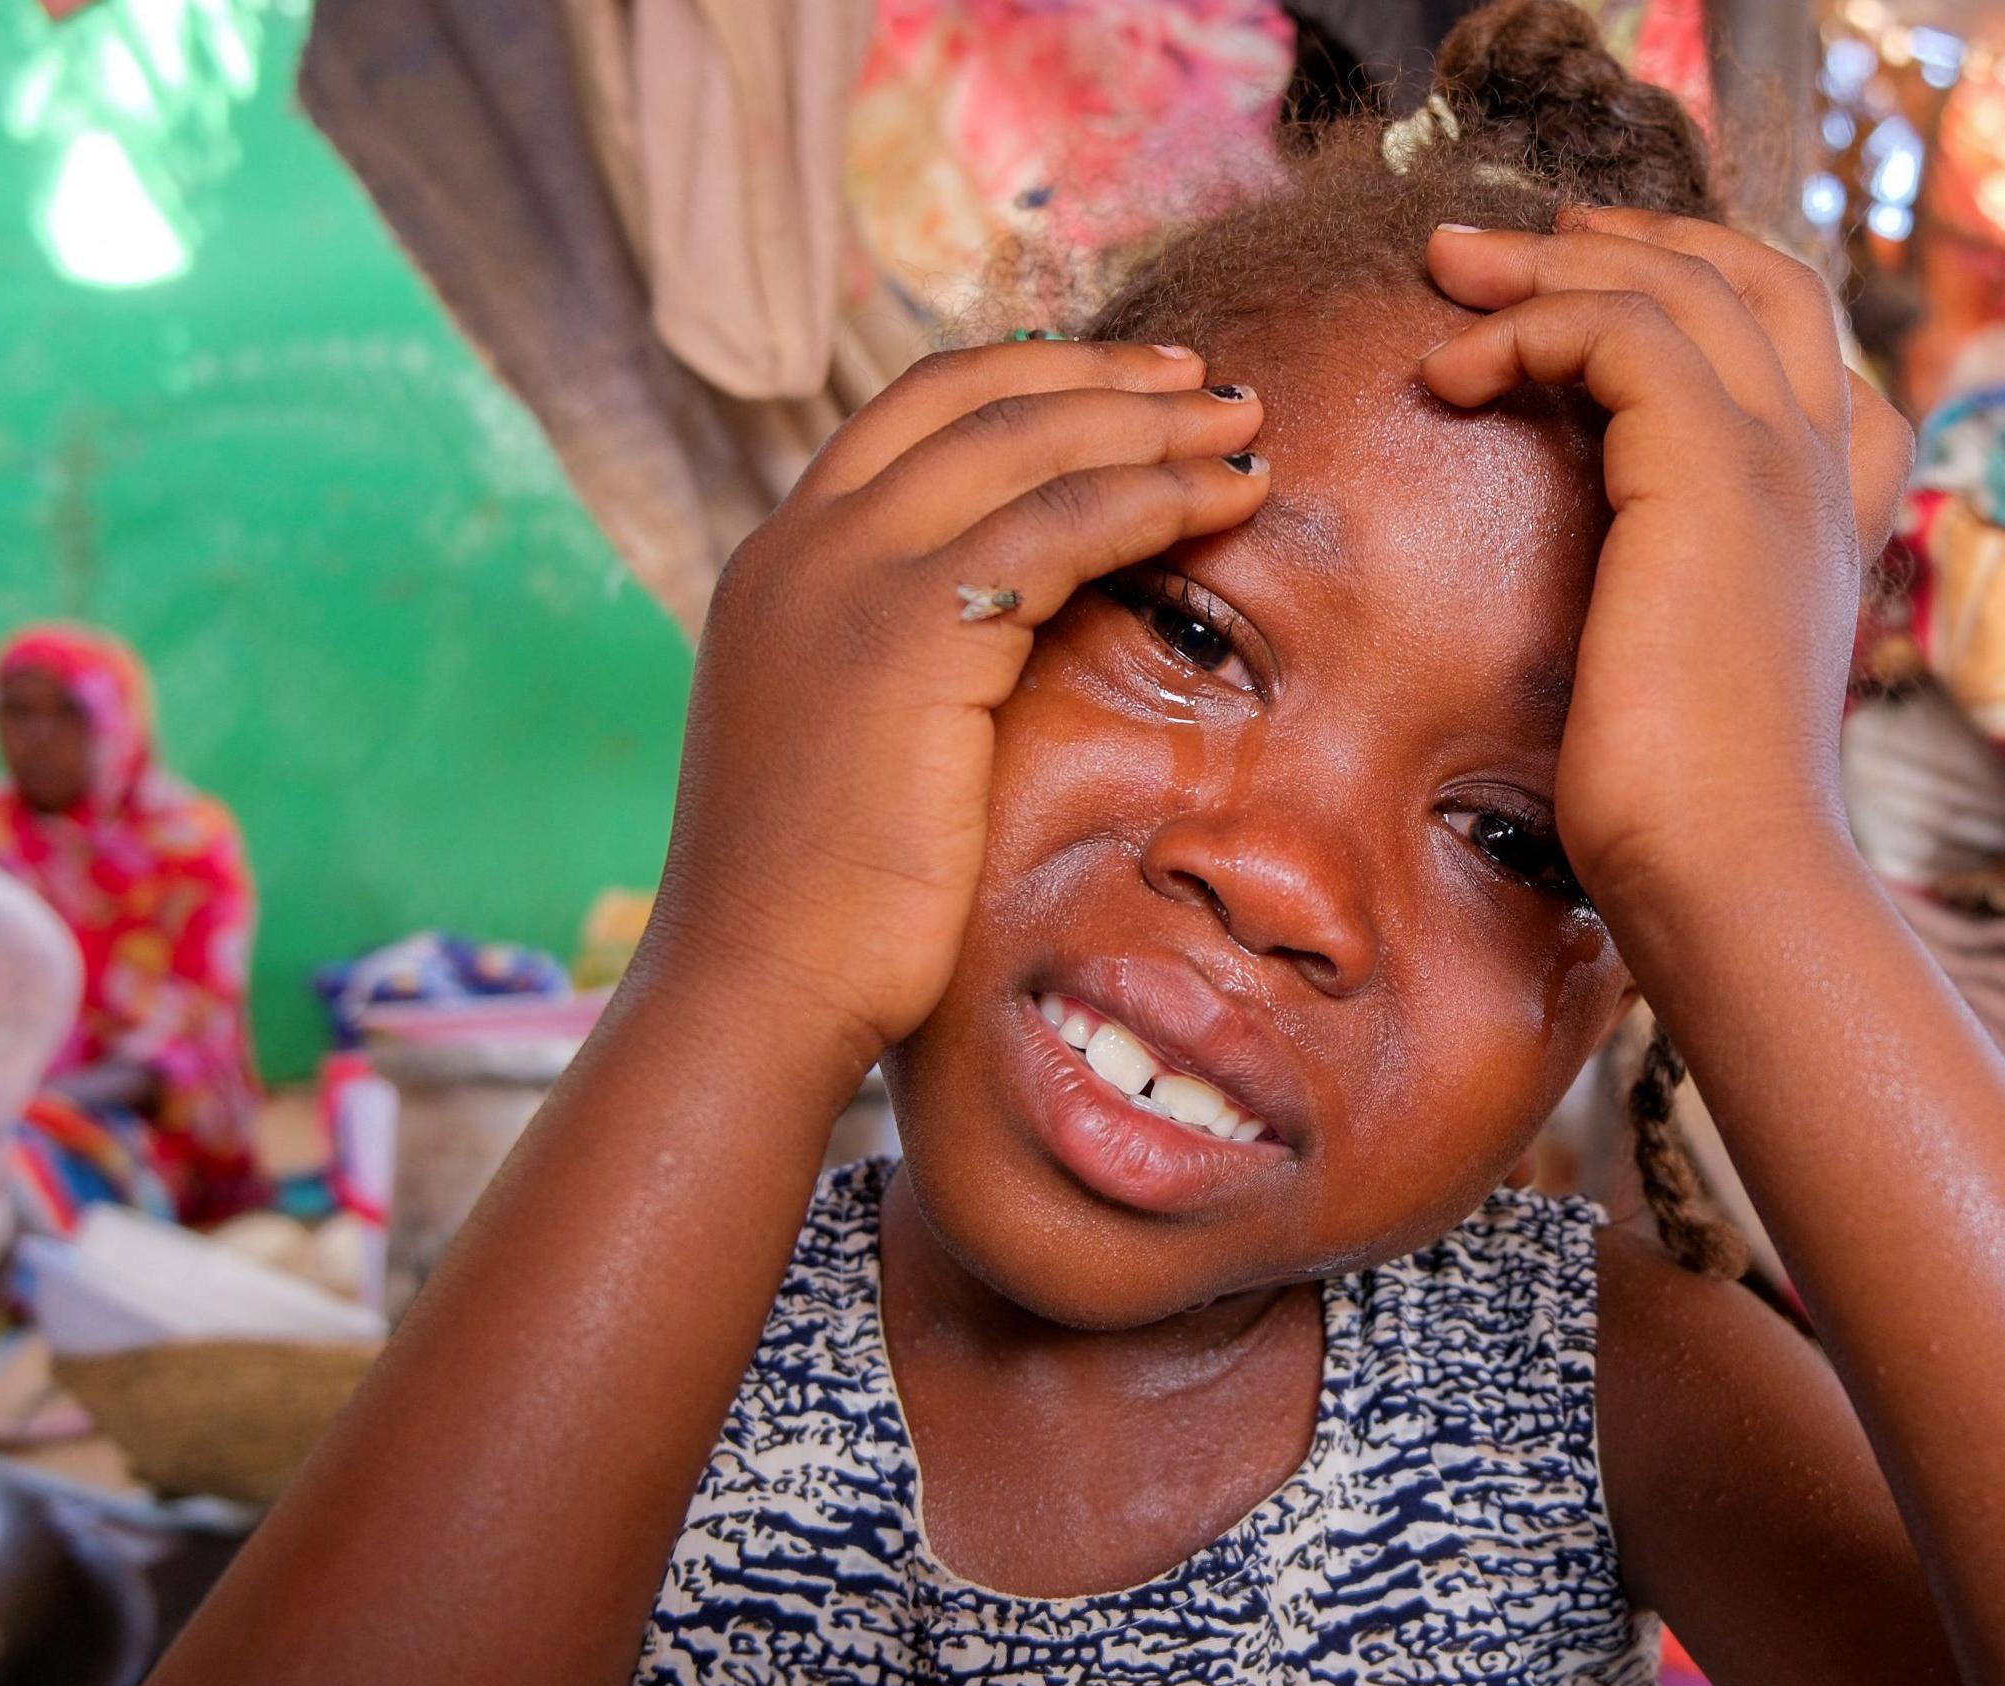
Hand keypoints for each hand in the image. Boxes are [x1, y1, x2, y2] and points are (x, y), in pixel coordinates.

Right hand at [638, 341, 1269, 1057]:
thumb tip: (998, 645)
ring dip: (1150, 427)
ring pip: (1025, 447)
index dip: (1027, 381)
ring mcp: (843, 579)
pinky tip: (1222, 502)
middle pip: (971, 401)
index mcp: (779, 565)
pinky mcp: (904, 633)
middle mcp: (801, 547)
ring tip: (1246, 429)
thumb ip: (906, 667)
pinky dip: (1152, 498)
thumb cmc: (824, 907)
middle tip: (1210, 381)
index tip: (1126, 385)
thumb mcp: (849, 746)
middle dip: (1105, 379)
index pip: (912, 417)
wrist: (759, 988)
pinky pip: (1058, 527)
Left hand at [1419, 209, 1912, 909]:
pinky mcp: (1709, 468)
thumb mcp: (1680, 676)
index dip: (1709, 284)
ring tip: (1447, 271)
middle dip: (1633, 236)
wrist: (1727, 867)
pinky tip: (1454, 376)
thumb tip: (1602, 599)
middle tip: (1512, 244)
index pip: (1806, 345)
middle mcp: (1820, 469)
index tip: (1595, 285)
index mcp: (1828, 516)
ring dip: (1548, 261)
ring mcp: (1778, 459)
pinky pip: (1615, 329)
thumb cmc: (1686, 811)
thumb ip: (1665, 599)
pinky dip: (1526, 326)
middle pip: (1757, 274)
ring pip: (1677, 283)